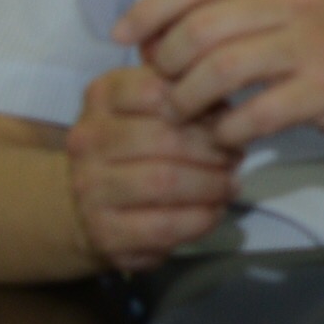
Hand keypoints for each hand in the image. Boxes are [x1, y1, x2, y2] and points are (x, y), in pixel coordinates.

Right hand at [67, 64, 240, 270]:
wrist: (93, 204)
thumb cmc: (140, 145)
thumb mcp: (157, 107)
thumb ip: (188, 96)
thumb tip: (230, 110)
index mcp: (102, 97)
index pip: (155, 91)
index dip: (200, 107)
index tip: (226, 120)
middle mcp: (87, 140)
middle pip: (164, 139)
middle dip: (212, 150)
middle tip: (235, 157)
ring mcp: (89, 188)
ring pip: (164, 182)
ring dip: (210, 185)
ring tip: (229, 184)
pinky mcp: (104, 231)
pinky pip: (162, 225)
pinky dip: (199, 219)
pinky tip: (213, 212)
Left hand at [119, 0, 323, 151]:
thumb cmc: (323, 36)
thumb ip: (220, 6)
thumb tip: (145, 34)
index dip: (149, 9)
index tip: (123, 38)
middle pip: (199, 29)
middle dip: (166, 64)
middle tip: (164, 86)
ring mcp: (313, 43)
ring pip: (219, 71)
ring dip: (188, 100)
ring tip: (186, 113)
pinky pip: (252, 115)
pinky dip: (225, 130)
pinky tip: (225, 134)